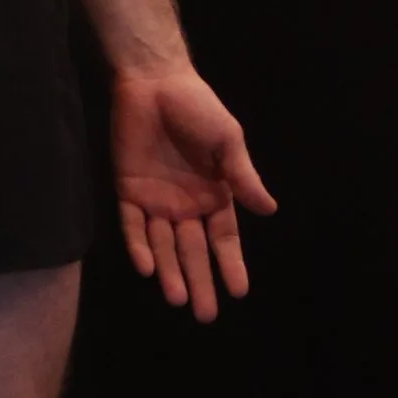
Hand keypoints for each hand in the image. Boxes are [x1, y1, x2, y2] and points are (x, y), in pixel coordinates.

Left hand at [111, 67, 277, 321]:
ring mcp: (155, 200)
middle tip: (205, 316)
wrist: (154, 81)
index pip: (223, 239)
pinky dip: (139, 246)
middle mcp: (185, 205)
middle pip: (192, 251)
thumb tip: (270, 211)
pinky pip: (132, 226)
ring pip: (163, 245)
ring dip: (169, 273)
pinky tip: (147, 268)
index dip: (230, 264)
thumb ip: (243, 178)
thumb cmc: (197, 108)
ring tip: (178, 299)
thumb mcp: (228, 142)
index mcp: (214, 194)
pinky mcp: (127, 191)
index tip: (239, 292)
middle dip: (200, 281)